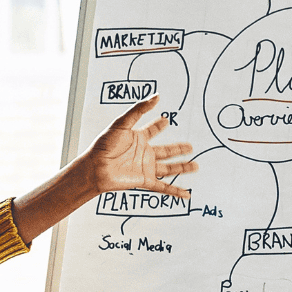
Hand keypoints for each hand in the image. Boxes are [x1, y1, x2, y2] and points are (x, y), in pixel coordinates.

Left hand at [77, 97, 195, 198]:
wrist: (95, 167)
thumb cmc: (103, 145)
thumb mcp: (122, 123)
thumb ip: (139, 110)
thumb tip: (155, 97)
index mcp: (137, 138)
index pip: (152, 130)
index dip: (159, 125)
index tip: (166, 120)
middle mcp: (143, 153)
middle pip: (166, 150)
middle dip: (178, 148)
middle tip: (190, 146)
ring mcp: (145, 167)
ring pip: (169, 168)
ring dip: (182, 167)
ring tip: (195, 166)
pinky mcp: (145, 180)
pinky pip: (163, 187)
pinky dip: (175, 191)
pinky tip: (185, 194)